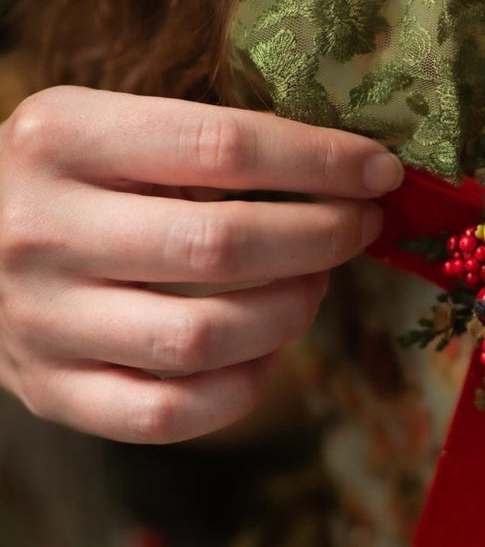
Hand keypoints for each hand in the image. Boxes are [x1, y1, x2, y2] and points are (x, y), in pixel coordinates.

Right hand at [0, 86, 402, 441]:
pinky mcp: (54, 393)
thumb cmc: (64, 187)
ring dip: (290, 314)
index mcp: (60, 138)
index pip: (220, 148)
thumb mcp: (107, 133)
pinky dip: (243, 387)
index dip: (319, 163)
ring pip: (205, 338)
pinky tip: (267, 352)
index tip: (379, 172)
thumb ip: (203, 147)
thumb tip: (349, 174)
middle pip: (221, 246)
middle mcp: (42, 231)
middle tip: (359, 230)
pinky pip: (174, 413)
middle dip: (320, 238)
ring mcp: (43, 322)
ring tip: (315, 285)